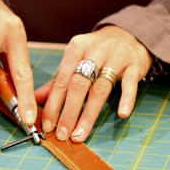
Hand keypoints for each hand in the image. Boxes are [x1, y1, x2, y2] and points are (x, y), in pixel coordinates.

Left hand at [40, 26, 152, 141]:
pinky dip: (126, 99)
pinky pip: (130, 84)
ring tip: (80, 134)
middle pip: (78, 85)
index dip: (53, 105)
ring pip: (100, 89)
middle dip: (68, 113)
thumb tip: (35, 99)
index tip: (48, 125)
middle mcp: (94, 51)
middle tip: (62, 134)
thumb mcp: (75, 60)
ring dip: (89, 115)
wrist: (128, 34)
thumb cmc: (96, 52)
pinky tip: (121, 114)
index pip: (61, 80)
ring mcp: (116, 57)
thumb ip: (57, 81)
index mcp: (75, 49)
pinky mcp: (134, 65)